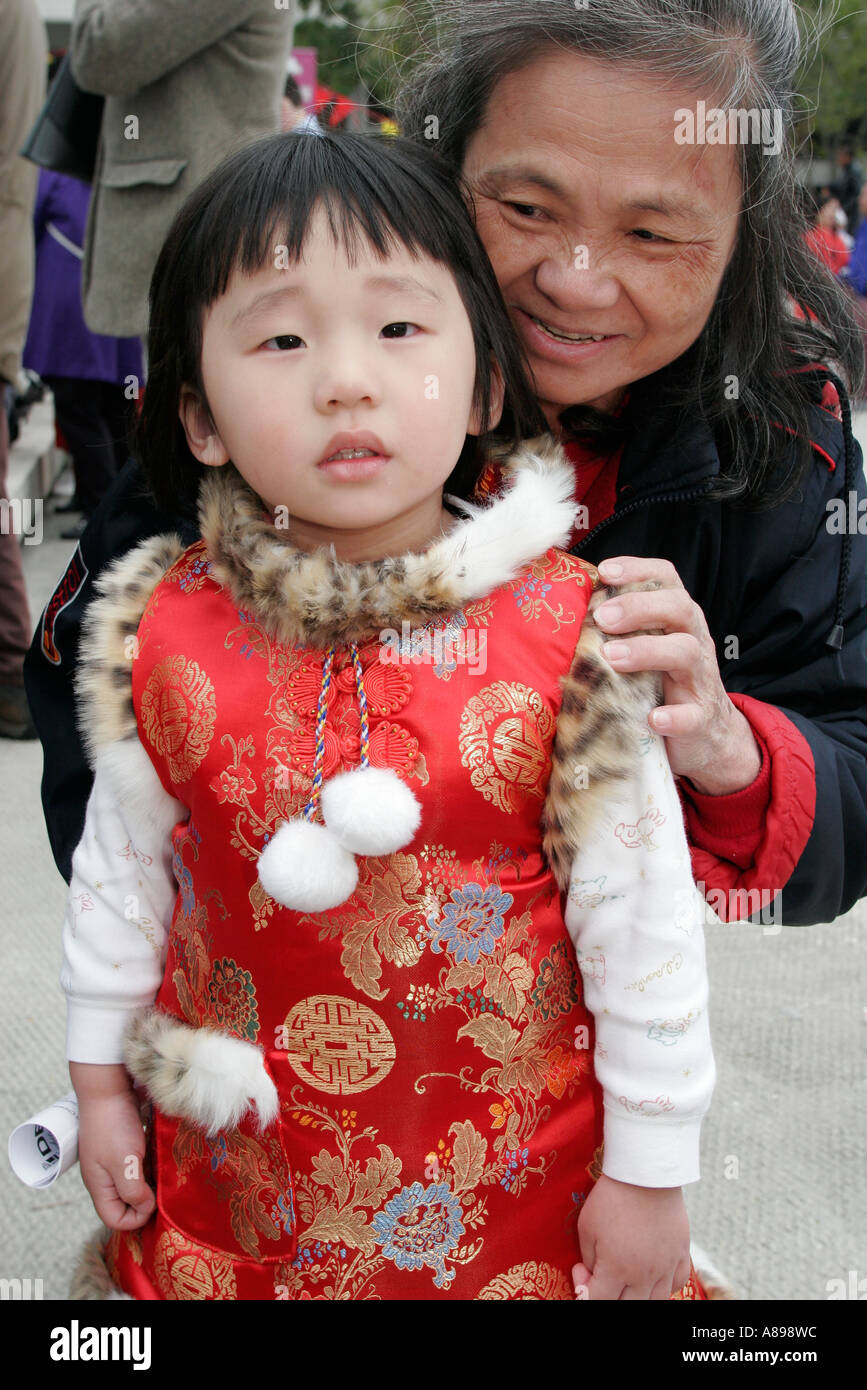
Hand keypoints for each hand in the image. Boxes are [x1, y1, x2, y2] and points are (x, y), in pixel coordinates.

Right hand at [76, 1086, 154, 1231]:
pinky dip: (153, 1163)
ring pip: (136, 1182)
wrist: (108, 1085)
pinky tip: (165, 1155)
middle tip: (166, 1189)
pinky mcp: (126, 1143)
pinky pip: (142, 1163)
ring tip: (168, 1172)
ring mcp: (116, 1159)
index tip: (155, 1203)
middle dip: (147, 1201)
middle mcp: (106, 1175)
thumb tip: (146, 1208)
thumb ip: (133, 1191)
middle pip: (126, 1203)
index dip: (136, 1218)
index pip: (115, 1219)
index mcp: (100, 1185)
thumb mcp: (124, 1163)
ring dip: (153, 1181)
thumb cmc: (113, 1124)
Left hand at [573, 1174, 690, 1299]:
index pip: (598, 1301)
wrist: (646, 1172)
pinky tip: (653, 1276)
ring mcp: (667, 1266)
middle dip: (610, 1297)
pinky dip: (665, 1287)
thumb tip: (591, 1274)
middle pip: (627, 1306)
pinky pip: (677, 1284)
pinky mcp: (682, 1254)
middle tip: (602, 1277)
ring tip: (626, 1280)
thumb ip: (589, 1258)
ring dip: (637, 1296)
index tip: (580, 1270)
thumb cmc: (612, 1196)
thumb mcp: (587, 1226)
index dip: (584, 1291)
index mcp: (617, 1268)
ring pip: (656, 1301)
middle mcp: (645, 1274)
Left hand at [593, 557, 761, 794]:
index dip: (638, 569)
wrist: (706, 734)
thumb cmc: (663, 684)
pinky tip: (652, 719)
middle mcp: (693, 640)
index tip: (604, 572)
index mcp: (676, 619)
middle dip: (638, 607)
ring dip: (648, 651)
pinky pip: (692, 715)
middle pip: (679, 607)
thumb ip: (619, 628)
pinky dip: (673, 717)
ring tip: (612, 657)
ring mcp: (699, 680)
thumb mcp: (646, 647)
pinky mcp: (700, 719)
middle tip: (602, 618)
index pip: (666, 579)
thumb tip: (569, 607)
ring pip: (686, 652)